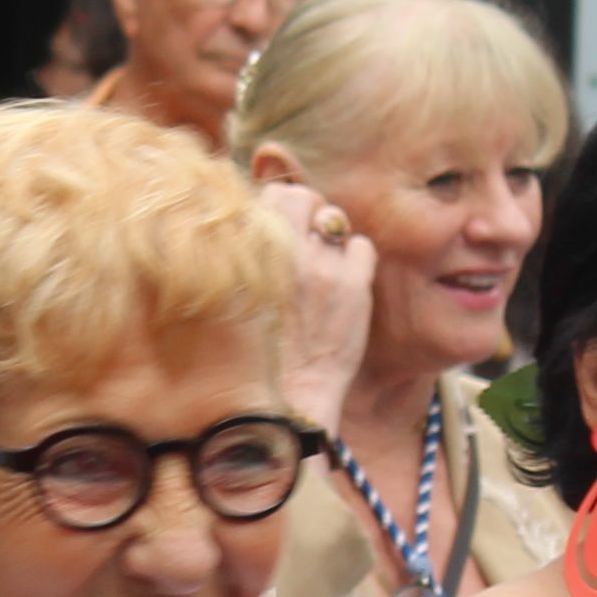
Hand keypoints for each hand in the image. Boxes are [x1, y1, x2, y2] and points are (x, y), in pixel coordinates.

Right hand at [253, 155, 374, 430]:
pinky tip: (344, 283)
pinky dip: (355, 260)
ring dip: (331, 235)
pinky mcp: (354, 287)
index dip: (277, 207)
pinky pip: (363, 246)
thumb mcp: (233, 294)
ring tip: (324, 263)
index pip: (270, 195)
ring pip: (334, 217)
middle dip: (305, 210)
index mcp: (249, 252)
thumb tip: (256, 225)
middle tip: (304, 238)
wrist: (284, 401)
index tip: (278, 227)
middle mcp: (284, 251)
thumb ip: (246, 256)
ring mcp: (321, 267)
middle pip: (302, 195)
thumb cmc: (252, 353)